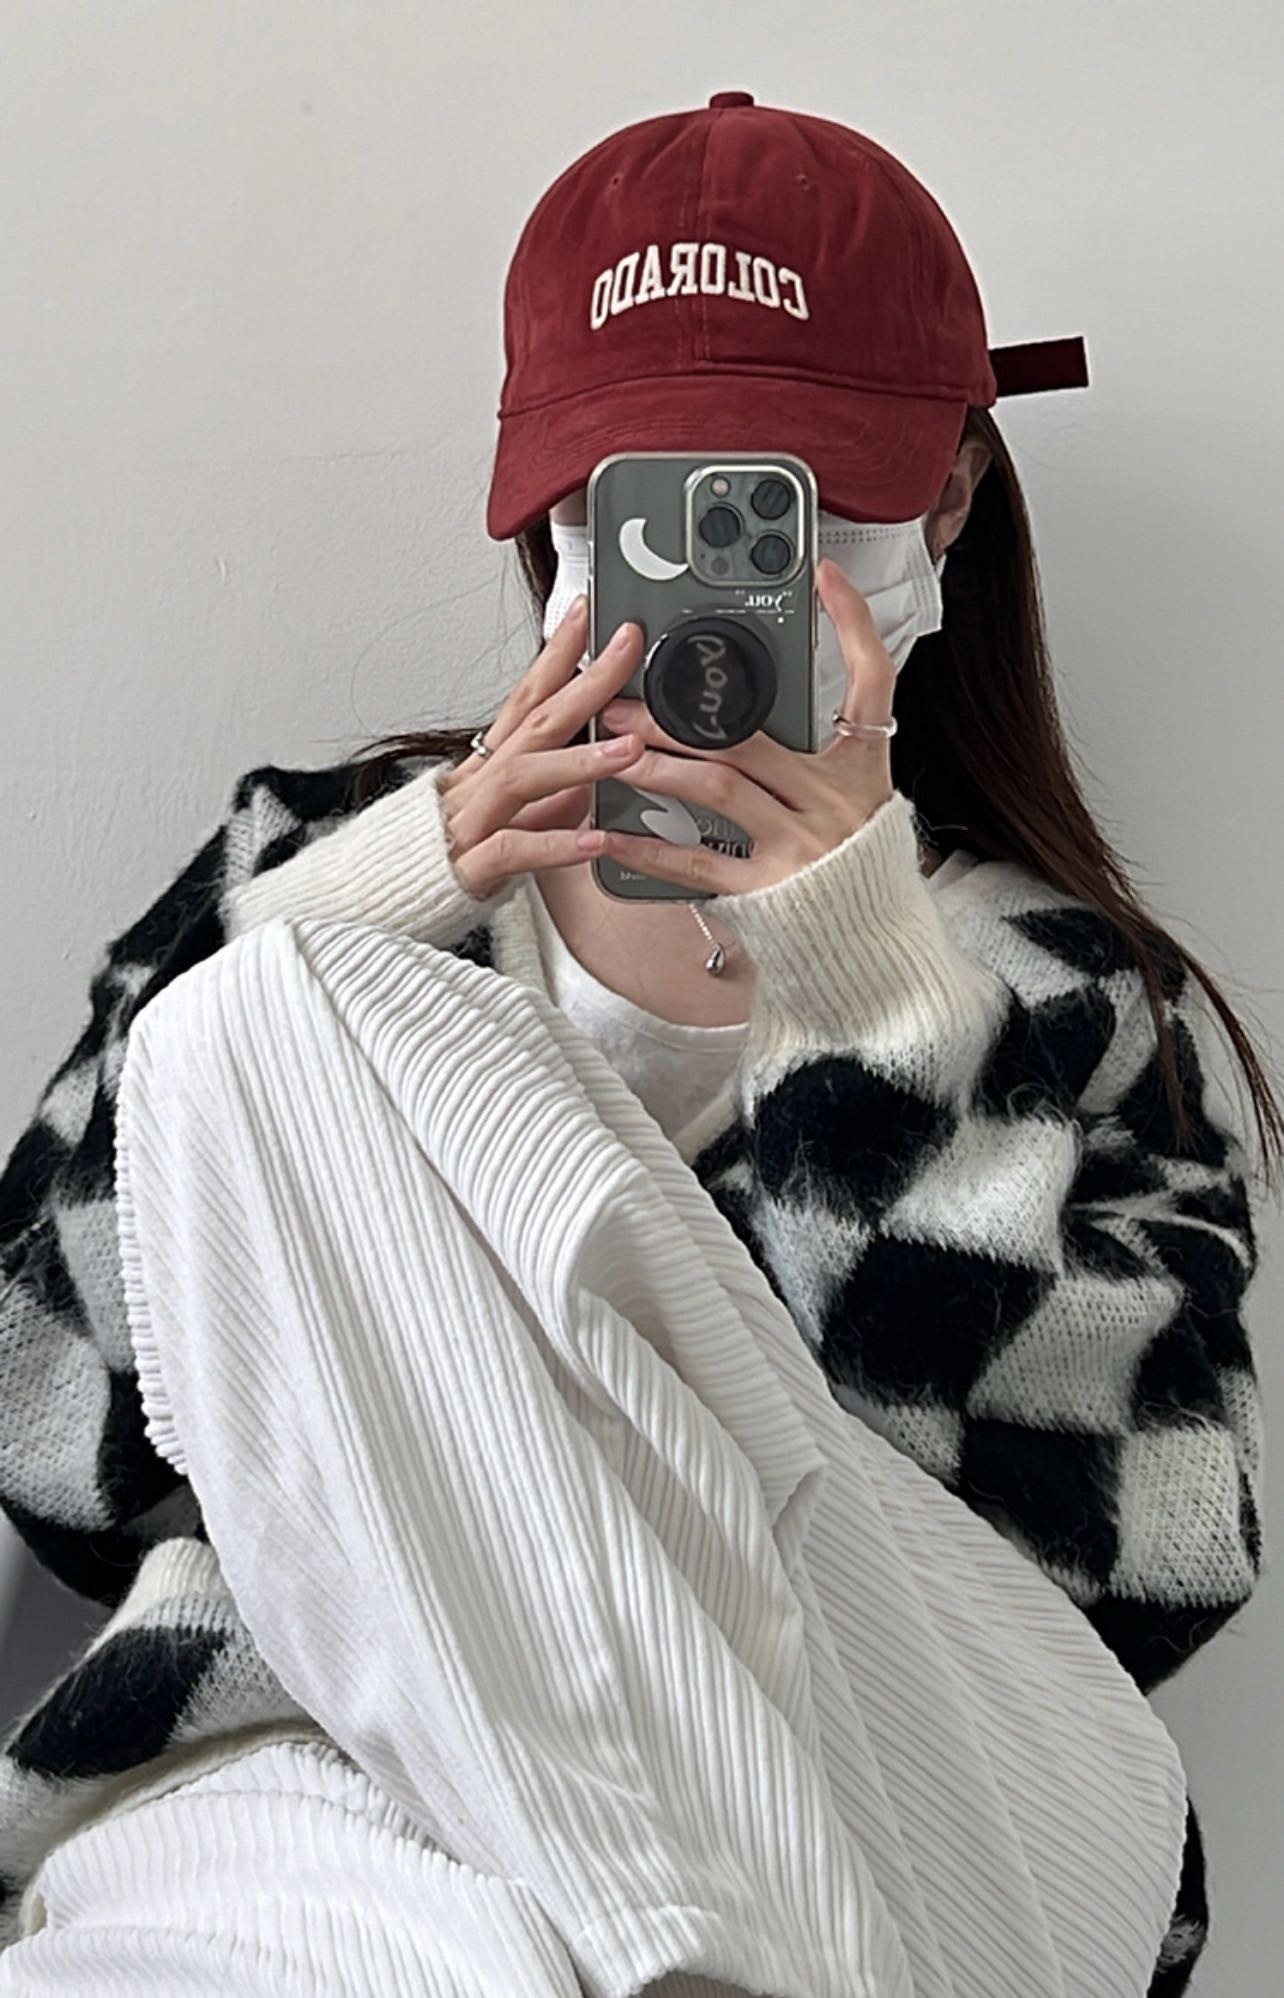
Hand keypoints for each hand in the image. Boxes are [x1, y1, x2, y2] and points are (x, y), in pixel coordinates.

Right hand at [437, 597, 647, 900]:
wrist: (365, 907)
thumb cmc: (430, 864)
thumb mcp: (500, 826)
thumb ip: (543, 806)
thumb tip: (583, 787)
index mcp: (483, 769)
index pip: (524, 698)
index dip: (556, 654)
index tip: (588, 613)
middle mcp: (474, 786)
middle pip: (534, 722)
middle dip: (584, 683)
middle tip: (627, 650)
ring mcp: (467, 823)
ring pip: (521, 777)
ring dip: (579, 760)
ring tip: (629, 749)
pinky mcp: (464, 869)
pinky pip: (511, 851)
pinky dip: (555, 844)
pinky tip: (594, 840)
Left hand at [587, 558, 896, 895]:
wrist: (872, 953)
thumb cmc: (854, 871)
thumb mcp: (856, 802)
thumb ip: (814, 757)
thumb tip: (757, 714)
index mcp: (861, 771)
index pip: (872, 682)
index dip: (853, 624)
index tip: (826, 577)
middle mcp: (833, 803)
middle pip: (750, 740)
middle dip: (677, 717)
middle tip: (624, 701)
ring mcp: (800, 848)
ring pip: (717, 790)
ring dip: (655, 766)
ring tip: (610, 752)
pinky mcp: (768, 892)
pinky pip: (698, 863)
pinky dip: (650, 847)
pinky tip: (612, 834)